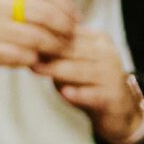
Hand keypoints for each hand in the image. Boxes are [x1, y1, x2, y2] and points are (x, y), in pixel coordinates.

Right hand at [0, 0, 75, 85]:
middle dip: (63, 26)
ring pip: (34, 36)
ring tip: (60, 50)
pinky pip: (20, 55)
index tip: (77, 18)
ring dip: (52, 46)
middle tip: (72, 36)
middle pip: (42, 12)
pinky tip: (38, 60)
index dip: (65, 6)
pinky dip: (34, 59)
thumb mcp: (6, 4)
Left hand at [36, 23, 143, 143]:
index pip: (70, 34)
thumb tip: (28, 43)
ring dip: (57, 70)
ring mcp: (112, 75)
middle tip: (24, 53)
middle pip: (74, 50)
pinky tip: (66, 93)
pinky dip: (79, 94)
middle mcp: (108, 54)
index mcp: (99, 40)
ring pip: (81, 70)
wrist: (119, 109)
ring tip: (36, 70)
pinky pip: (93, 94)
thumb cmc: (90, 82)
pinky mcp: (113, 96)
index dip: (47, 35)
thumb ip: (58, 52)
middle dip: (48, 52)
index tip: (24, 37)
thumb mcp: (75, 61)